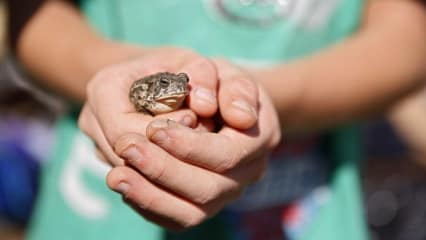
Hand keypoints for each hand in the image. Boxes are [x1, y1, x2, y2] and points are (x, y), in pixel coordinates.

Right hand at [78, 47, 219, 164]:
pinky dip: (163, 167)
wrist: (152, 76)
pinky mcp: (109, 159)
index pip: (125, 131)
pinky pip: (136, 175)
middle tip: (199, 134)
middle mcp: (92, 120)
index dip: (163, 133)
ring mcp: (98, 143)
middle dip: (168, 152)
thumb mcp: (193, 61)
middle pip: (128, 156)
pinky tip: (184, 155)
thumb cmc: (174, 67)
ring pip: (133, 171)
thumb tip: (206, 106)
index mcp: (103, 90)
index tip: (194, 118)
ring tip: (193, 141)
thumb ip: (203, 76)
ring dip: (168, 163)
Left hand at [106, 59, 280, 229]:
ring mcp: (225, 192)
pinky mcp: (201, 204)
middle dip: (164, 170)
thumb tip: (238, 117)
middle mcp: (247, 172)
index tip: (154, 129)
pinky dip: (148, 205)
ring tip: (116, 176)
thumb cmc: (216, 83)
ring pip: (191, 213)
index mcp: (260, 134)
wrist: (215, 101)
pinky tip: (124, 184)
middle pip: (208, 189)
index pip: (227, 155)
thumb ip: (230, 86)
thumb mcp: (223, 70)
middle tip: (126, 146)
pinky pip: (176, 218)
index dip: (190, 147)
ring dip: (150, 195)